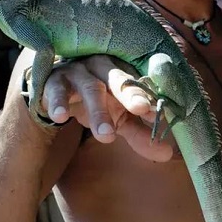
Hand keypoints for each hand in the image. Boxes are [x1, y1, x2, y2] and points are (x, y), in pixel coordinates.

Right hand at [40, 55, 174, 161]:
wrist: (55, 91)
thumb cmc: (96, 101)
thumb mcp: (119, 118)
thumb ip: (140, 134)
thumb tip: (166, 154)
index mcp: (124, 73)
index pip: (140, 83)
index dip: (149, 96)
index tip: (157, 114)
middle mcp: (103, 67)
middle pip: (118, 78)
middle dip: (130, 93)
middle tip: (141, 108)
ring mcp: (78, 72)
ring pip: (90, 87)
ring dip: (99, 110)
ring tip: (106, 135)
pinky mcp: (54, 81)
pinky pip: (56, 91)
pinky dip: (59, 103)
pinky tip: (60, 117)